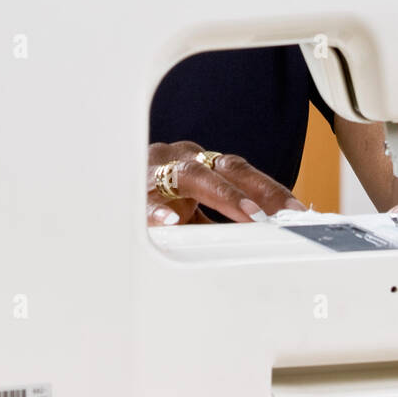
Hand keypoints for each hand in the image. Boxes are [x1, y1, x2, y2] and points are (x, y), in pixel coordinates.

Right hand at [147, 141, 307, 225]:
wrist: (100, 174)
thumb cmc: (154, 194)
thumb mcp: (190, 206)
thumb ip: (221, 218)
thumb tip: (265, 237)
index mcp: (199, 161)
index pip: (241, 170)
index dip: (270, 189)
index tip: (298, 212)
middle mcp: (180, 159)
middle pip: (227, 169)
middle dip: (258, 191)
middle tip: (282, 215)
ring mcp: (156, 170)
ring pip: (192, 176)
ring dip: (224, 195)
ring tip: (248, 214)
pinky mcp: (131, 191)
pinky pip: (145, 200)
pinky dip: (157, 209)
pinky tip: (169, 222)